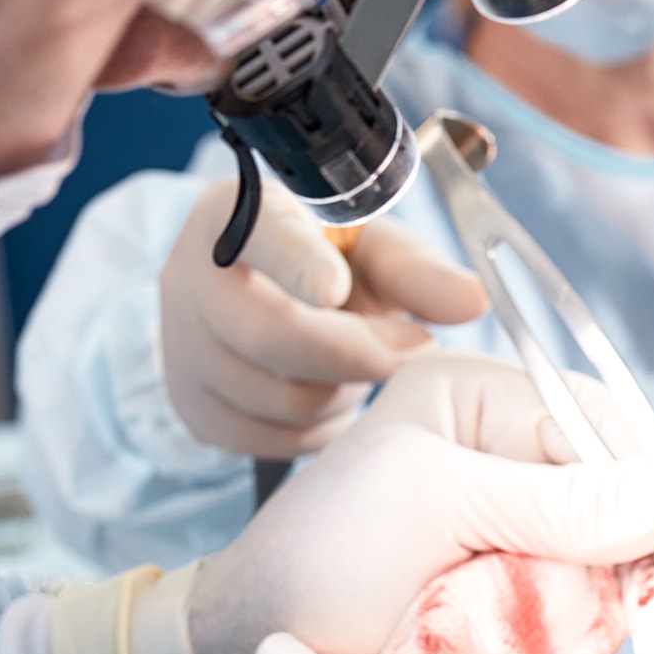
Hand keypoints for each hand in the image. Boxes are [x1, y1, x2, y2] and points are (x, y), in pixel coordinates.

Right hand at [158, 176, 487, 458]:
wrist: (265, 298)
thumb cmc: (327, 263)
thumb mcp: (372, 251)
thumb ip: (420, 273)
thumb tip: (474, 301)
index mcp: (235, 215)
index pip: (261, 239)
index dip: (298, 265)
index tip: (334, 287)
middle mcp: (187, 277)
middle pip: (270, 336)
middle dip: (356, 353)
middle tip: (409, 347)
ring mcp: (179, 348)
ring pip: (277, 398)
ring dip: (340, 390)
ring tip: (359, 360)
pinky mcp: (191, 406)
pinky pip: (268, 438)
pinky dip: (316, 427)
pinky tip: (330, 391)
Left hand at [188, 352, 653, 653]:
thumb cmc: (321, 563)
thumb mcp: (435, 508)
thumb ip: (556, 503)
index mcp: (477, 399)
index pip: (601, 426)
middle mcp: (504, 456)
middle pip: (621, 497)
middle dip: (639, 554)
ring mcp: (513, 534)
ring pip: (613, 565)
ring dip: (603, 607)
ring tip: (574, 638)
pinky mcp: (516, 604)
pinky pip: (583, 618)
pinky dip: (578, 643)